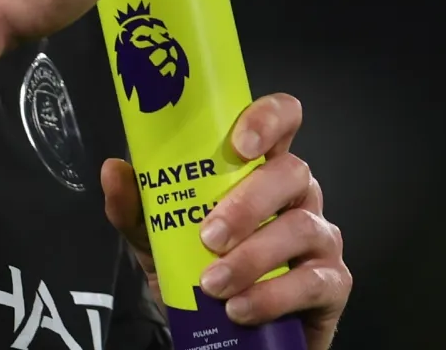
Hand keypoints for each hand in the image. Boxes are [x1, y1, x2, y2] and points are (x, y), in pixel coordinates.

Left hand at [101, 94, 351, 349]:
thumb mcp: (157, 239)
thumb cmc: (197, 270)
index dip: (267, 118)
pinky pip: (313, 282)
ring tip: (214, 284)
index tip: (238, 143)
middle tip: (209, 236)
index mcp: (260, 168)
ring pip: (302, 227)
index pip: (281, 120)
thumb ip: (136, 208)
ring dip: (253, 256)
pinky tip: (239, 308)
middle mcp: (296, 194)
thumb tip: (114, 170)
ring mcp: (319, 236)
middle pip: (292, 172)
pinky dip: (272, 296)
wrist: (222, 337)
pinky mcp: (332, 283)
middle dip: (249, 203)